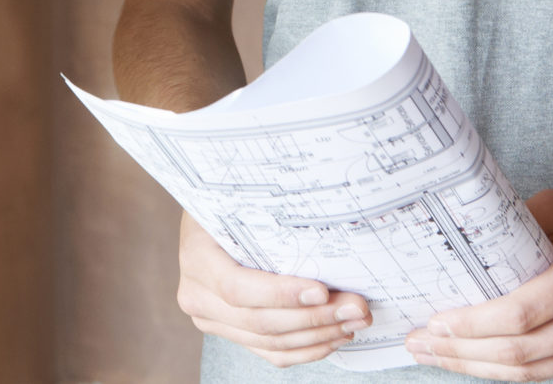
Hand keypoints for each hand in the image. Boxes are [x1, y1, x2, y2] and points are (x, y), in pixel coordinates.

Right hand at [177, 213, 371, 365]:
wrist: (209, 220)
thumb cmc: (229, 203)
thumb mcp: (239, 199)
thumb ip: (269, 215)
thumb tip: (324, 220)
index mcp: (197, 258)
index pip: (237, 288)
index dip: (281, 294)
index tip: (322, 291)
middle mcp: (198, 295)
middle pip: (260, 322)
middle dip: (315, 318)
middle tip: (356, 307)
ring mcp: (212, 319)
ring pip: (270, 342)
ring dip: (318, 335)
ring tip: (353, 321)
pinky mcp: (231, 333)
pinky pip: (270, 353)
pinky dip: (305, 349)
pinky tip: (333, 337)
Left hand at [404, 181, 552, 378]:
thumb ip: (511, 229)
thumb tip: (458, 248)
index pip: (519, 316)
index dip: (472, 326)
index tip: (434, 322)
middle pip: (520, 352)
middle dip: (462, 352)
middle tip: (420, 343)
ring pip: (532, 371)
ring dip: (479, 367)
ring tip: (438, 356)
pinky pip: (548, 371)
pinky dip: (508, 368)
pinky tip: (476, 359)